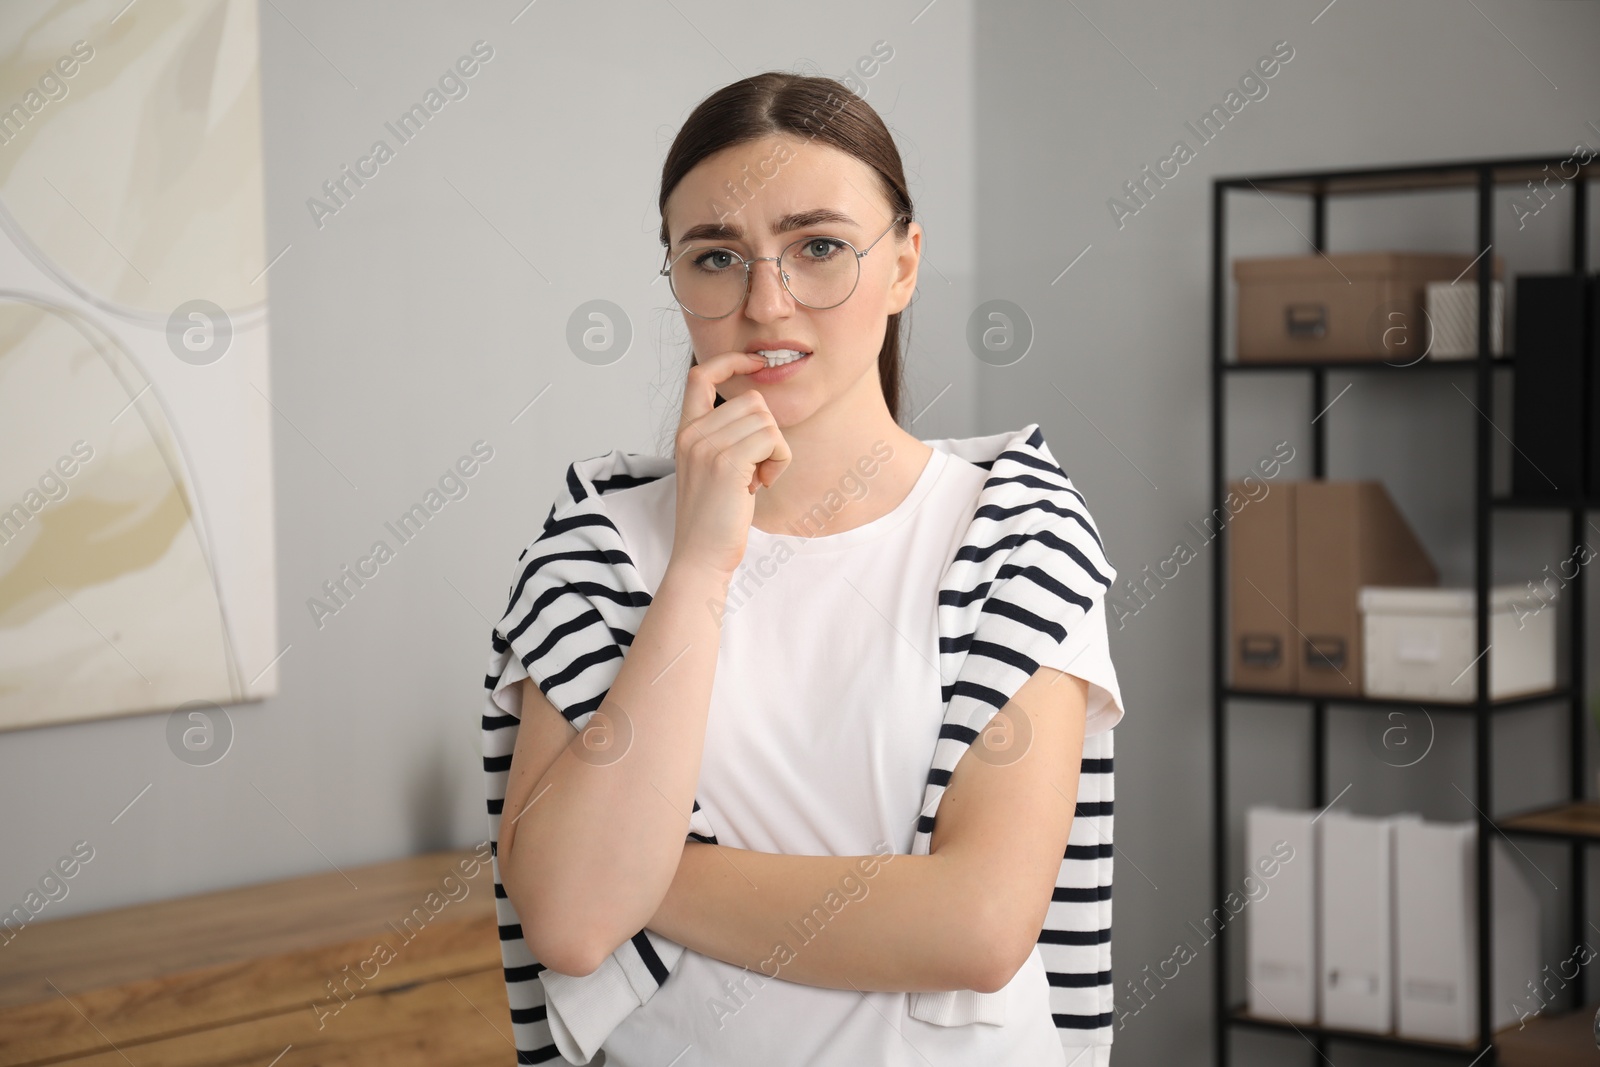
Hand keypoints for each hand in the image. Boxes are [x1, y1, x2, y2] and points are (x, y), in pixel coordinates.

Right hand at [667, 351, 793, 577]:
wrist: (701, 557)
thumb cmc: (713, 519)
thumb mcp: (712, 469)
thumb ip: (725, 438)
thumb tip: (760, 413)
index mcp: (686, 432)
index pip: (701, 375)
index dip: (731, 361)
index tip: (755, 361)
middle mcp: (692, 433)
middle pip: (753, 401)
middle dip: (768, 433)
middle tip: (756, 470)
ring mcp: (706, 446)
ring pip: (767, 419)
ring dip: (775, 451)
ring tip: (756, 480)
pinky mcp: (727, 462)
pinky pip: (773, 439)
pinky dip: (779, 461)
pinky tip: (762, 485)